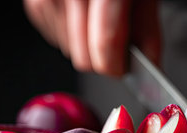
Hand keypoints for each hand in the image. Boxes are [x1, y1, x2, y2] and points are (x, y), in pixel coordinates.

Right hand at [23, 0, 160, 76]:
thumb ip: (147, 26)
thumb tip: (150, 63)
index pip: (106, 43)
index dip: (118, 66)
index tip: (126, 70)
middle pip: (84, 58)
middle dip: (104, 59)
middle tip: (118, 42)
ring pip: (69, 51)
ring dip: (88, 44)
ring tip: (99, 16)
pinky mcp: (36, 1)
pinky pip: (56, 38)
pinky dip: (72, 33)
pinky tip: (82, 13)